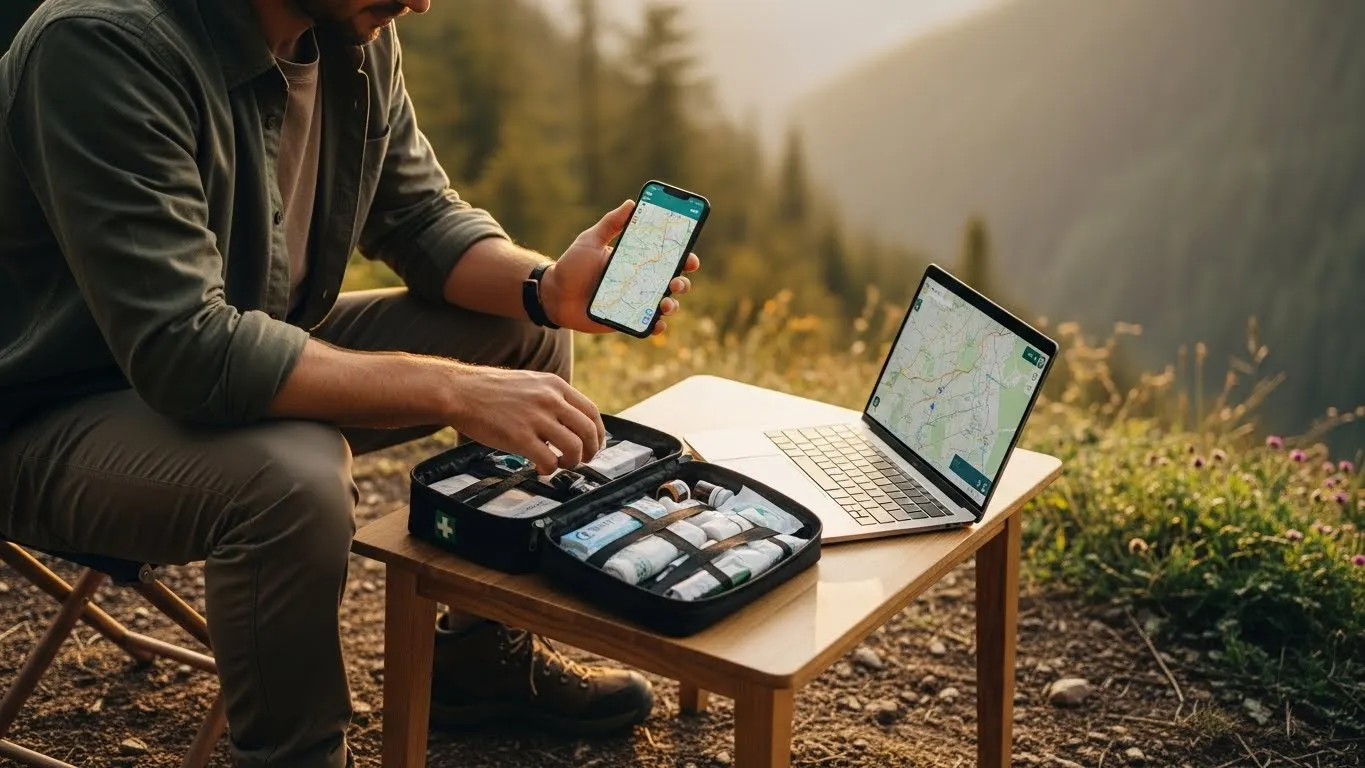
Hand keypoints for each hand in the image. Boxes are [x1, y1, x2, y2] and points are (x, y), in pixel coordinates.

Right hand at [447, 366, 605, 474]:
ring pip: (574, 447)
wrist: (460, 391)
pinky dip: (549, 470)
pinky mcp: (520, 436)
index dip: (598, 433)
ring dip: (571, 462)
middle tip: (581, 461)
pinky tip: (540, 468)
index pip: (591, 412)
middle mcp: (550, 400)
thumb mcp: (530, 382)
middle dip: (589, 451)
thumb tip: (569, 421)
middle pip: (588, 431)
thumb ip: (551, 397)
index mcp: (555, 386)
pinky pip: (549, 460)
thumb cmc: (490, 390)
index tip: (594, 445)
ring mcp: (536, 418)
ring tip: (559, 465)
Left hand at [540, 200, 701, 335]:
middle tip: (676, 282)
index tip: (690, 258)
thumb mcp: (590, 240)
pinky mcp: (627, 320)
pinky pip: (648, 325)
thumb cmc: (572, 266)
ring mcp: (636, 302)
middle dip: (682, 283)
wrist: (554, 295)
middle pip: (672, 282)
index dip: (684, 257)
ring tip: (665, 303)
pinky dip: (657, 326)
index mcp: (636, 261)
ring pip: (666, 305)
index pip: (667, 257)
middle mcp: (640, 282)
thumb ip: (610, 223)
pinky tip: (657, 323)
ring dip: (672, 305)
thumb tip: (631, 203)